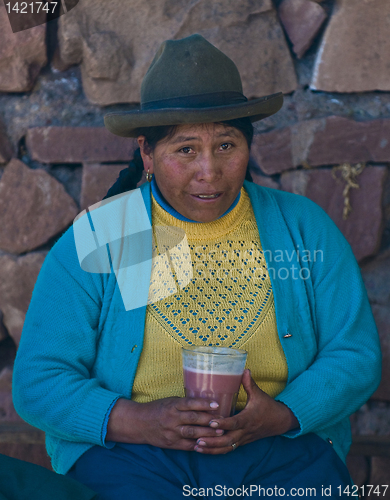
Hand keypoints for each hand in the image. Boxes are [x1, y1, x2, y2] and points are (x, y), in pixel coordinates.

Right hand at [106, 396, 224, 449]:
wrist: (140, 424)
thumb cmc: (158, 409)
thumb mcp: (170, 401)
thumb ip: (185, 403)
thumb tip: (205, 403)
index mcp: (172, 405)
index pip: (190, 404)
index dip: (204, 404)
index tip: (217, 404)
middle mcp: (172, 419)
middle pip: (194, 419)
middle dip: (210, 420)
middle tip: (224, 420)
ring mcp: (172, 432)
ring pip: (193, 433)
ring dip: (208, 433)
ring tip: (220, 432)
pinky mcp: (171, 444)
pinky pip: (187, 445)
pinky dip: (199, 445)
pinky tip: (209, 443)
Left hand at [194, 369, 298, 453]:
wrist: (279, 422)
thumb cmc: (268, 406)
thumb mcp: (259, 394)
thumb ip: (249, 383)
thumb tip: (244, 369)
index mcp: (248, 419)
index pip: (234, 423)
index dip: (223, 423)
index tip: (211, 422)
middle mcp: (245, 431)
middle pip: (228, 440)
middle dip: (213, 442)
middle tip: (198, 439)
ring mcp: (243, 439)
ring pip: (227, 447)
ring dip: (212, 449)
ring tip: (197, 447)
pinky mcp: (241, 442)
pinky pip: (228, 449)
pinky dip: (216, 451)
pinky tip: (204, 449)